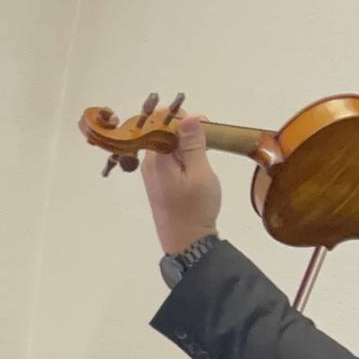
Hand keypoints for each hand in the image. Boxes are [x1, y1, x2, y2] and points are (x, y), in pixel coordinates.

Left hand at [140, 111, 221, 253]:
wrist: (187, 242)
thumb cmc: (195, 208)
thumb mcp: (199, 173)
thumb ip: (193, 143)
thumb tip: (188, 116)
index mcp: (155, 158)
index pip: (160, 122)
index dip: (182, 116)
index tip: (206, 124)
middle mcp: (149, 162)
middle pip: (162, 131)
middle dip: (186, 127)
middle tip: (210, 138)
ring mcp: (152, 172)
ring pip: (167, 144)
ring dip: (186, 141)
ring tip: (207, 149)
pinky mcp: (159, 181)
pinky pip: (168, 157)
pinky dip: (183, 154)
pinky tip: (198, 160)